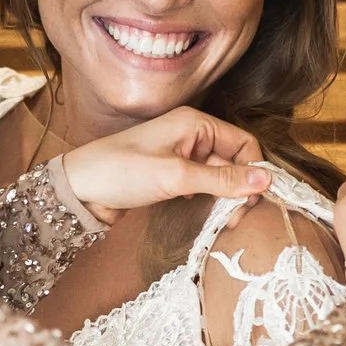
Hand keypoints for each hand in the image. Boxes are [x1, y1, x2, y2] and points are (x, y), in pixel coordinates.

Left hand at [57, 107, 272, 225]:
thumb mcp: (176, 177)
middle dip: (238, 190)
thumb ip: (222, 180)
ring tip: (222, 222)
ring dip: (224, 198)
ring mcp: (180, 155)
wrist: (79, 189)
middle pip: (232, 161)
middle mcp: (190, 134)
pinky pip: (201, 185)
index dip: (253, 171)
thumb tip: (266, 180)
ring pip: (218, 177)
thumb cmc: (122, 172)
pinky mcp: (170, 174)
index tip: (253, 201)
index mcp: (195, 123)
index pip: (243, 143)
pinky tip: (202, 214)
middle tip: (235, 220)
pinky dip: (207, 200)